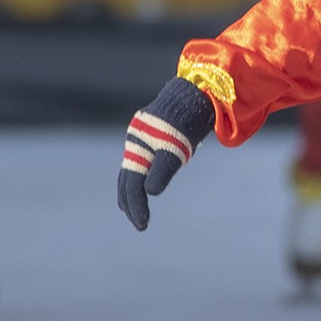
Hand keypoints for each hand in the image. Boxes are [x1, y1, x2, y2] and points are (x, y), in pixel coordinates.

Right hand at [117, 76, 213, 230]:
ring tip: (138, 212)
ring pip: (132, 173)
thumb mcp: (176, 148)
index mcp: (137, 148)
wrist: (194, 94)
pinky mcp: (151, 139)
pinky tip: (146, 187)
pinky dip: (141, 180)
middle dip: (132, 205)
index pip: (131, 186)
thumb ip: (163, 170)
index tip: (143, 226)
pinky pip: (141, 164)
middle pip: (127, 181)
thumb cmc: (186, 120)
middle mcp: (135, 144)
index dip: (136, 207)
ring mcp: (142, 141)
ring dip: (133, 193)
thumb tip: (150, 192)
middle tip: (141, 225)